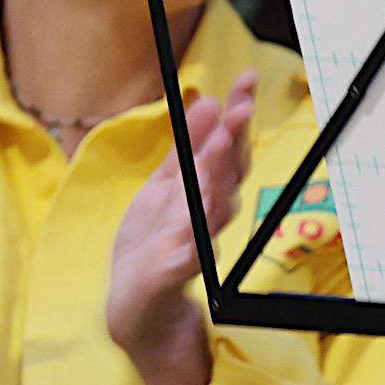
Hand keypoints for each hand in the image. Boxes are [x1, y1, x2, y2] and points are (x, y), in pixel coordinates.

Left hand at [109, 77, 255, 361]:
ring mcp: (197, 242)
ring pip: (215, 204)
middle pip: (229, 170)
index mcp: (204, 191)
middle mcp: (209, 214)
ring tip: (218, 144)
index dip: (239, 113)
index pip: (228, 146)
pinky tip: (201, 201)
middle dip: (236, 137)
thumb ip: (183, 151)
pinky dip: (199, 222)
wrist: (135, 306)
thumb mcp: (162, 188)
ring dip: (217, 174)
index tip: (249, 78)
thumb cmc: (151, 246)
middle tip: (241, 106)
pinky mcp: (178, 270)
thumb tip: (209, 102)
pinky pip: (193, 243)